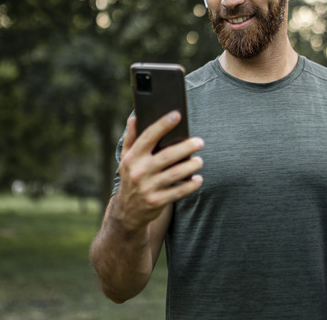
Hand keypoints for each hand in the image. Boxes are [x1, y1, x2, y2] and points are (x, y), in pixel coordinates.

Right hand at [113, 111, 204, 231]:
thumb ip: (131, 138)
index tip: (177, 115)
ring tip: (200, 161)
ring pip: (176, 173)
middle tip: (200, 142)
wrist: (127, 211)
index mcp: (132, 157)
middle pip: (168, 155)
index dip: (163, 124)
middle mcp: (139, 171)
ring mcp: (148, 188)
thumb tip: (134, 118)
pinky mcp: (157, 201)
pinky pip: (179, 191)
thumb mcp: (126, 159)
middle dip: (186, 147)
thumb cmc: (131, 177)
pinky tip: (198, 179)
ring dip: (192, 166)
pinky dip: (191, 185)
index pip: (148, 136)